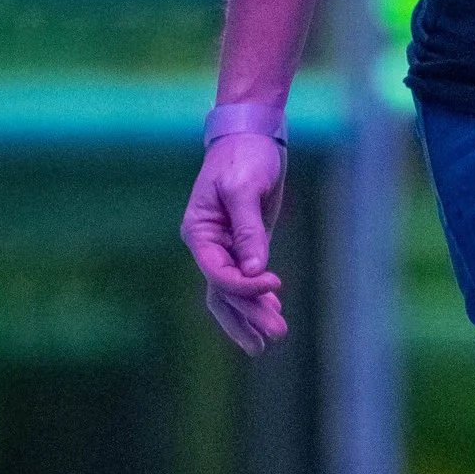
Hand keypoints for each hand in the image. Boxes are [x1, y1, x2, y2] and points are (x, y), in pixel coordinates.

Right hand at [181, 133, 288, 351]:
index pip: (217, 272)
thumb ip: (248, 231)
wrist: (251, 135)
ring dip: (251, 314)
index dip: (243, 287)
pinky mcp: (245, 242)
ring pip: (232, 291)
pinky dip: (257, 297)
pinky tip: (272, 311)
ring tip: (274, 338)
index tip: (274, 286)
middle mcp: (208, 244)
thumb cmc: (243, 156)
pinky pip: (246, 278)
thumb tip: (255, 272)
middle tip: (275, 336)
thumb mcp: (244, 189)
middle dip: (247, 315)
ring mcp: (226, 246)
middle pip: (223, 290)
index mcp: (199, 232)